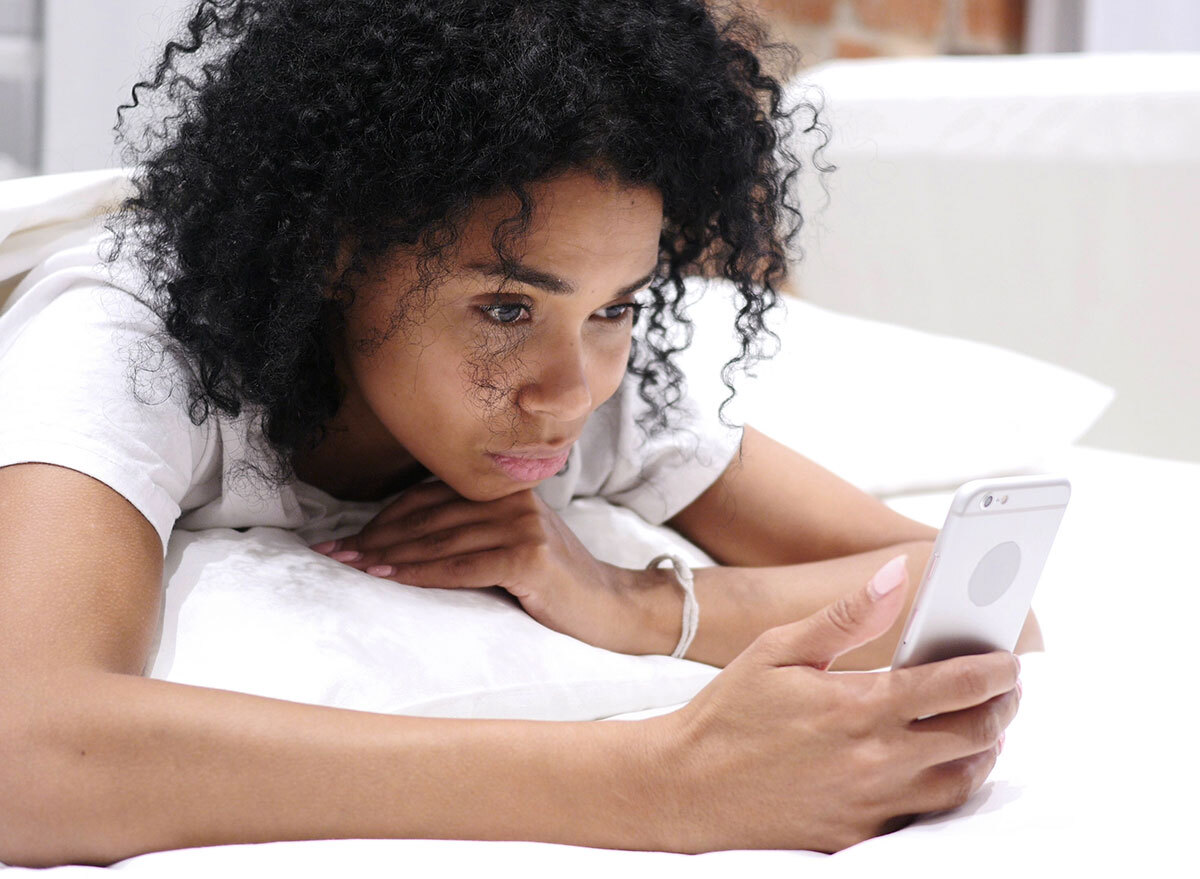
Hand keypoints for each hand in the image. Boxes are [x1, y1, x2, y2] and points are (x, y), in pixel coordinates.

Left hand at [309, 480, 643, 652]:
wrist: (614, 610)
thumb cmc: (556, 586)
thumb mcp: (513, 547)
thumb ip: (470, 534)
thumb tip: (397, 541)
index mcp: (505, 491)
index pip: (430, 498)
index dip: (382, 517)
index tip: (343, 539)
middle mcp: (514, 500)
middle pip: (429, 516)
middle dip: (374, 537)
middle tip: (331, 555)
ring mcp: (524, 525)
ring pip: (439, 539)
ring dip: (388, 555)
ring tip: (350, 568)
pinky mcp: (531, 557)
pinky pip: (462, 565)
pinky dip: (421, 572)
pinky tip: (389, 578)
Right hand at [639, 554, 1021, 853]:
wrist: (685, 787)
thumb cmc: (729, 713)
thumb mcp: (777, 649)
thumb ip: (845, 615)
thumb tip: (895, 575)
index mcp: (857, 706)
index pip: (954, 687)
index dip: (995, 670)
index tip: (1010, 659)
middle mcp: (875, 759)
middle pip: (975, 735)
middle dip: (1002, 707)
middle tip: (1005, 689)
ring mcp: (871, 802)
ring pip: (963, 781)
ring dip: (985, 750)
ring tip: (983, 725)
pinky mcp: (860, 833)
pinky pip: (928, 814)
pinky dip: (949, 787)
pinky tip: (942, 766)